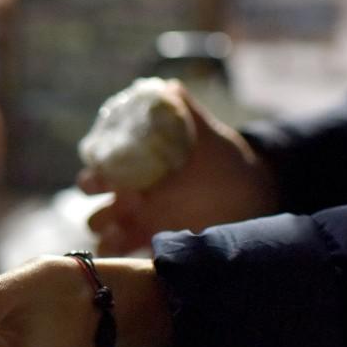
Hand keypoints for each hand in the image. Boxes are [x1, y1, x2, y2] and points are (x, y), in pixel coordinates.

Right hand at [79, 81, 277, 255]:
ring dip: (110, 237)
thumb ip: (186, 113)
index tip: (105, 176)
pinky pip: (131, 258)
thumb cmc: (224, 161)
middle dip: (100, 211)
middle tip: (129, 201)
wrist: (253, 192)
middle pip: (94, 213)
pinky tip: (142, 252)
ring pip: (106, 238)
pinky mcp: (158, 245)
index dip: (93, 177)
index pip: (97, 176)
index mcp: (134, 174)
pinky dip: (128, 259)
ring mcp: (143, 227)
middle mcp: (132, 202)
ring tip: (126, 233)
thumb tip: (166, 87)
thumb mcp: (207, 135)